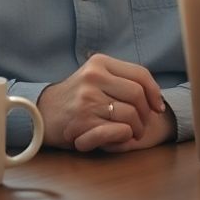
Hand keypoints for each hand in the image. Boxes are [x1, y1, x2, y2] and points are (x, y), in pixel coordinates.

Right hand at [37, 53, 169, 151]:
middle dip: (146, 113)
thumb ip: (121, 79)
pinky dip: (125, 136)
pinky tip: (121, 137)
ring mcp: (87, 98)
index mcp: (99, 62)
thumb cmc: (76, 98)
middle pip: (138, 94)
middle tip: (144, 124)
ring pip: (131, 113)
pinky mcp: (83, 120)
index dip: (155, 92)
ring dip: (137, 127)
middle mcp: (93, 77)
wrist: (42, 113)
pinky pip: (119, 129)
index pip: (140, 74)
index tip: (157, 107)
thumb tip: (155, 95)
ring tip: (133, 132)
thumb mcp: (95, 77)